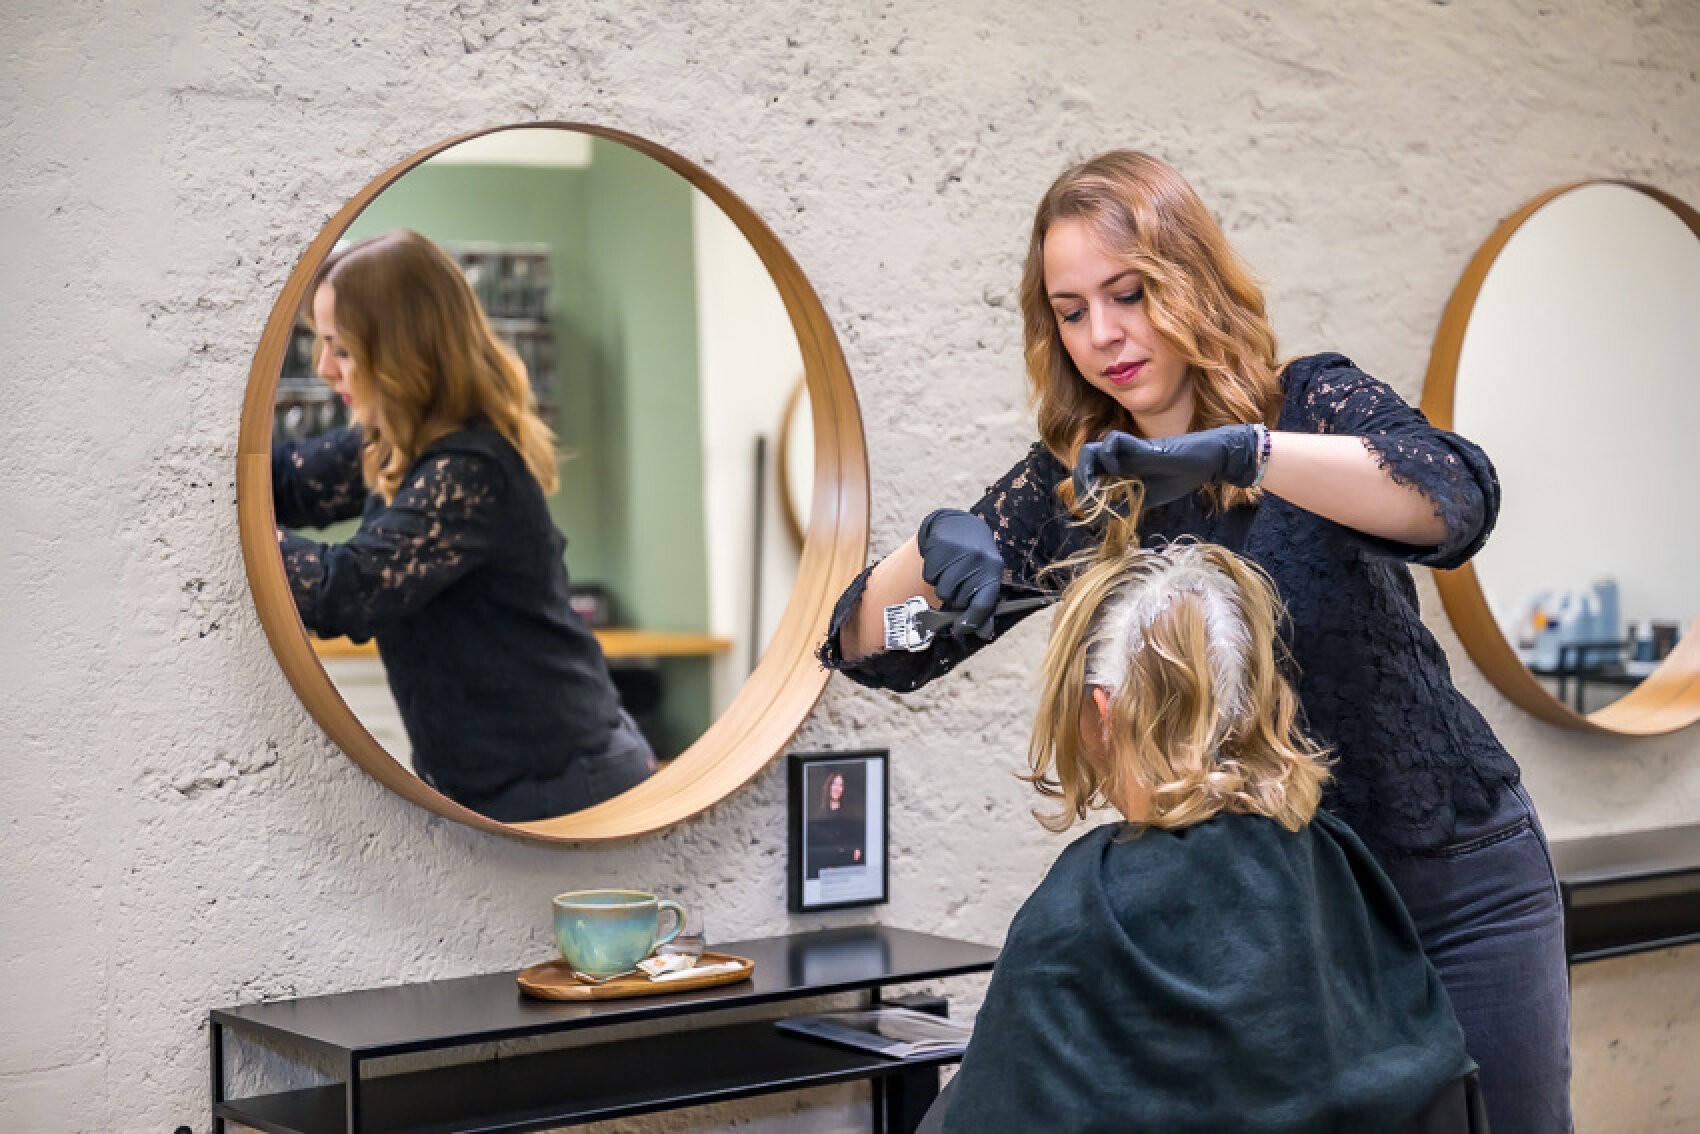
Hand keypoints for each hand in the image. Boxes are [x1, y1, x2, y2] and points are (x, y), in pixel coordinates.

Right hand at [916, 508, 1002, 639]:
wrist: (958, 525)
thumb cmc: (974, 559)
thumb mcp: (985, 578)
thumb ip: (984, 607)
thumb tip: (984, 635)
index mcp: (993, 570)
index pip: (983, 604)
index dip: (971, 622)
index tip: (960, 629)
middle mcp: (977, 560)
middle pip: (958, 600)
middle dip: (956, 598)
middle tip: (959, 582)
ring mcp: (958, 552)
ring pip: (942, 591)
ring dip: (943, 587)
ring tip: (950, 571)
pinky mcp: (939, 547)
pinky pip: (929, 577)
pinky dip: (932, 575)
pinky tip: (941, 563)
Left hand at [1072, 425, 1261, 508]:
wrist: (1203, 465)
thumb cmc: (1178, 479)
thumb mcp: (1147, 500)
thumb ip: (1127, 506)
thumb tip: (1103, 518)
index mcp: (1119, 471)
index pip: (1088, 475)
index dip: (1082, 491)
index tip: (1089, 510)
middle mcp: (1119, 460)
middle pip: (1084, 462)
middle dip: (1079, 482)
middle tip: (1089, 500)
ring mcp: (1127, 451)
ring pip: (1091, 449)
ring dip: (1087, 468)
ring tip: (1096, 485)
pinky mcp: (1139, 444)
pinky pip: (1112, 440)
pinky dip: (1108, 455)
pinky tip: (1118, 471)